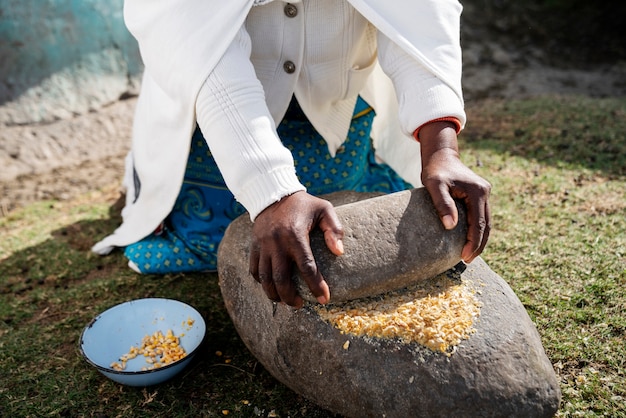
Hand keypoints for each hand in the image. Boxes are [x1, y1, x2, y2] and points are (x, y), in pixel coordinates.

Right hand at [249, 191, 344, 307]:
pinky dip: (262, 283)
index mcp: (295, 235)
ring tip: (286, 301)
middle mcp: (276, 243)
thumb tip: (339, 252)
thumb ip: (334, 228)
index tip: (324, 299)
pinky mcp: (254, 246)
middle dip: (291, 297)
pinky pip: (254, 270)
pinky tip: (272, 288)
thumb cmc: (303, 204)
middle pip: (281, 279)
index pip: (306, 267)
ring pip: (265, 278)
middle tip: (300, 305)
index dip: (316, 285)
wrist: (274, 194)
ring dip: (274, 294)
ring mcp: (263, 245)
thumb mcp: (324, 208)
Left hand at [419, 122, 490, 262]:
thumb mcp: (434, 185)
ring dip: (479, 239)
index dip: (472, 242)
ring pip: (486, 222)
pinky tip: (469, 240)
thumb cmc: (435, 170)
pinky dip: (477, 229)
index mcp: (477, 192)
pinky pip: (481, 216)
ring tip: (469, 255)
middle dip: (478, 244)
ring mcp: (484, 193)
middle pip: (486, 225)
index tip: (464, 256)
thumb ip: (442, 204)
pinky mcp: (479, 195)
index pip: (478, 224)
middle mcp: (484, 193)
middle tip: (467, 260)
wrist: (441, 155)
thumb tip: (450, 226)